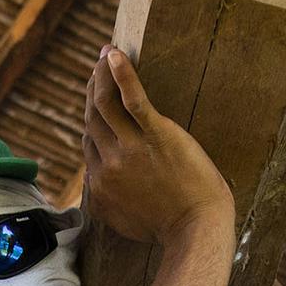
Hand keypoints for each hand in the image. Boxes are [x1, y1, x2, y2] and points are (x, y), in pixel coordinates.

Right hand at [83, 47, 232, 246]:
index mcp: (101, 183)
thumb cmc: (168, 229)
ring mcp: (131, 147)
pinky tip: (115, 55)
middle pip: (93, 117)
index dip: (93, 118)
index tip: (97, 101)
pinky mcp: (157, 134)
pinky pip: (133, 99)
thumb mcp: (123, 221)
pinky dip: (121, 74)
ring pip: (105, 103)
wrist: (195, 230)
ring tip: (105, 55)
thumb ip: (106, 201)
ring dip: (101, 75)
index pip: (89, 140)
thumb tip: (96, 186)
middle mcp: (109, 162)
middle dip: (92, 89)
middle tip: (97, 70)